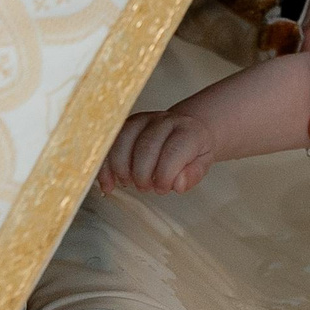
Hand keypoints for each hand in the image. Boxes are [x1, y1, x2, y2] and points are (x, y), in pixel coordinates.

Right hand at [96, 111, 214, 194]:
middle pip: (145, 147)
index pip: (172, 152)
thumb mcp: (204, 162)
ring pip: (122, 141)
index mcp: (186, 131)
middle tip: (146, 187)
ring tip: (128, 183)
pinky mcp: (126, 125)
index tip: (163, 188)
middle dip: (142, 175)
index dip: (164, 176)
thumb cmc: (194, 148)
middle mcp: (163, 121)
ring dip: (121, 169)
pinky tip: (108, 183)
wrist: (188, 125)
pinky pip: (109, 143)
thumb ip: (193, 174)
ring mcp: (142, 120)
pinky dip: (105, 166)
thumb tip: (178, 184)